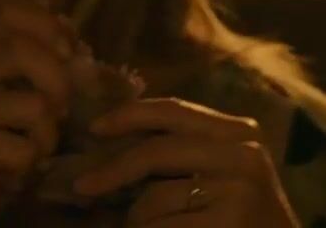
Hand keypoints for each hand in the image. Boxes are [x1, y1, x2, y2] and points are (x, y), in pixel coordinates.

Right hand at [0, 5, 75, 227]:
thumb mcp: (15, 92)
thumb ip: (38, 60)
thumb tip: (72, 29)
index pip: (10, 12)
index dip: (50, 26)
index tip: (69, 53)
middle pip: (22, 50)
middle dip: (58, 81)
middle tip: (60, 110)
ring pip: (35, 105)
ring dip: (48, 134)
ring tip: (31, 146)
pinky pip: (27, 147)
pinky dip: (32, 162)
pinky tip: (14, 167)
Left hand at [74, 98, 299, 227]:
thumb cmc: (243, 219)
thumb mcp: (221, 173)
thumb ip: (180, 150)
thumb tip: (110, 138)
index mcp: (239, 134)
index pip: (173, 110)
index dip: (128, 115)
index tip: (95, 128)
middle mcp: (244, 156)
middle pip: (155, 151)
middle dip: (112, 169)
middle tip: (81, 185)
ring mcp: (239, 193)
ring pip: (152, 200)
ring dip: (135, 220)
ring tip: (148, 227)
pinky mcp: (228, 224)